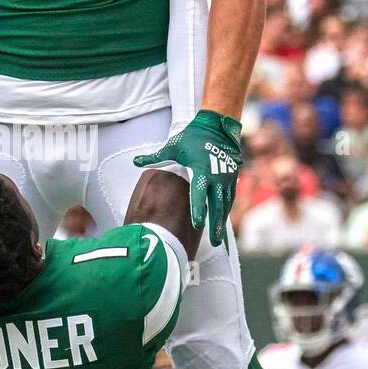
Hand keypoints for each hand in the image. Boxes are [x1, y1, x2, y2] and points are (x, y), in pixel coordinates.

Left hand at [133, 109, 242, 246]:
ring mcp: (226, 177)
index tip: (198, 224)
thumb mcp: (173, 146)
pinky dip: (226, 210)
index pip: (199, 194)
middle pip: (217, 205)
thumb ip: (155, 158)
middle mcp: (216, 176)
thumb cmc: (192, 137)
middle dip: (216, 224)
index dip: (198, 210)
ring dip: (222, 220)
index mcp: (200, 171)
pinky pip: (230, 196)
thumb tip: (136, 162)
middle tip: (216, 242)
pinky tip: (222, 221)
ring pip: (225, 203)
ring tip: (219, 238)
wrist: (216, 126)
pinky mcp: (231, 177)